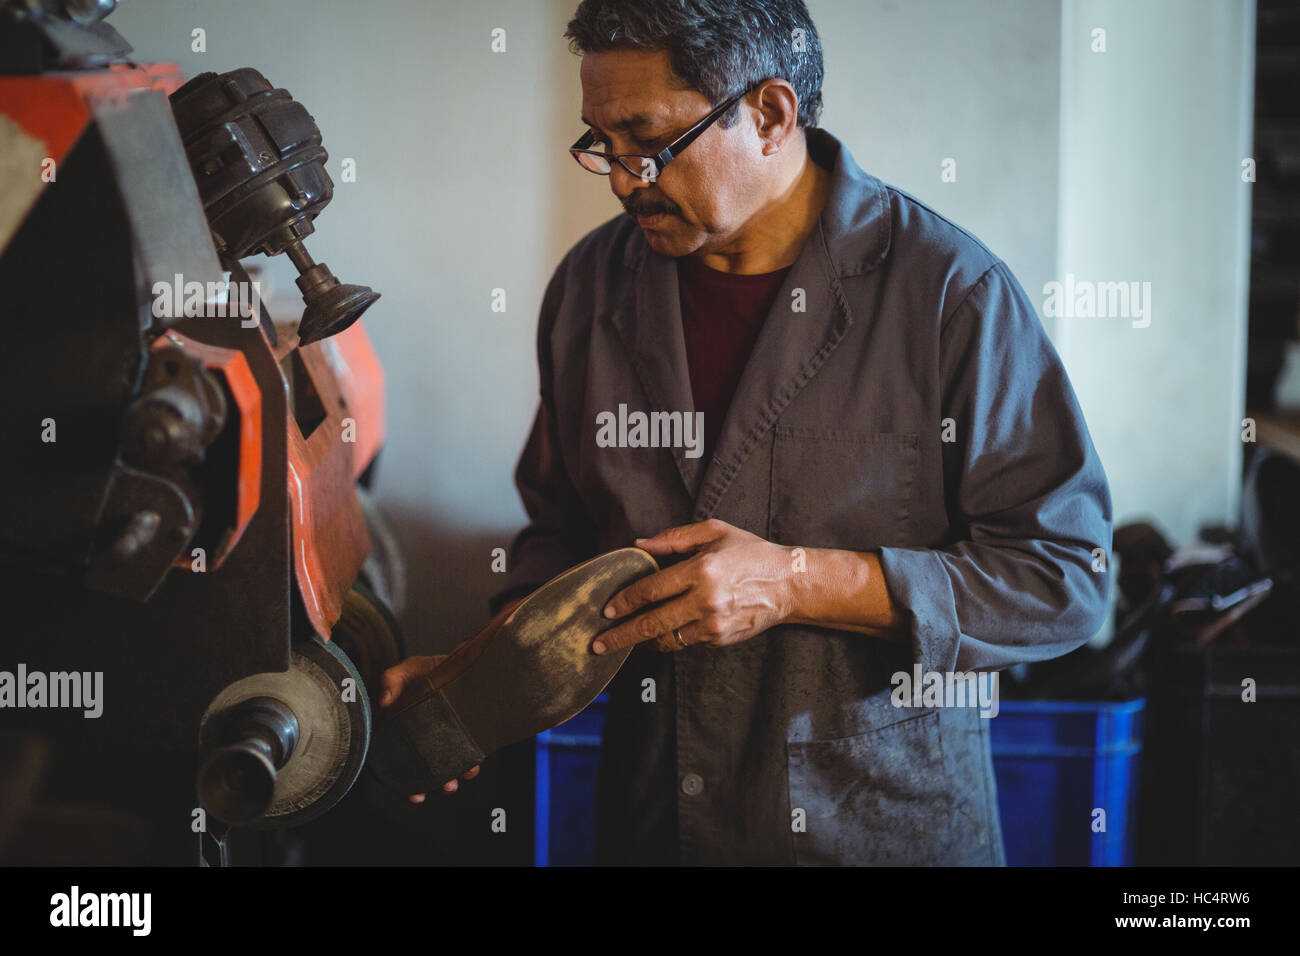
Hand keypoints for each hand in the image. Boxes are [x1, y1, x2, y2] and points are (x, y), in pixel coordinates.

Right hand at [379, 654, 480, 802]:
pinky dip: (469, 766)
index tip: (414, 794)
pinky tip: (472, 766)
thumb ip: (393, 678)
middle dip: (433, 785)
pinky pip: (467, 757)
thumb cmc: (433, 667)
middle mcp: (424, 739)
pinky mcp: (466, 737)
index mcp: (404, 728)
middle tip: (443, 787)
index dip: (402, 781)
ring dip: (451, 781)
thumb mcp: (411, 668)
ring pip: (446, 768)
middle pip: (424, 771)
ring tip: (455, 782)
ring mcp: (446, 740)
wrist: (469, 659)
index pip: (397, 759)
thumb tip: (383, 702)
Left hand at [594, 519, 793, 653]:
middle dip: (621, 636)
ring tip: (623, 642)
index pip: (651, 590)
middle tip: (598, 644)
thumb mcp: (714, 532)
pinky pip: (686, 642)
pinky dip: (670, 639)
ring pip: (667, 639)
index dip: (625, 602)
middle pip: (652, 623)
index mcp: (700, 570)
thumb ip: (674, 538)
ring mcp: (713, 623)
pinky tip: (658, 636)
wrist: (789, 584)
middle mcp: (705, 600)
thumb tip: (639, 545)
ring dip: (642, 642)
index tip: (607, 610)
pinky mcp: (721, 638)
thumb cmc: (751, 553)